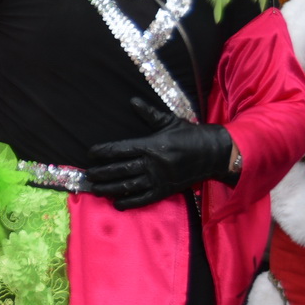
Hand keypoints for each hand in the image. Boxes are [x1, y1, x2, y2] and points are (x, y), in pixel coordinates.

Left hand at [87, 97, 236, 209]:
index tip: (90, 154)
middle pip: (119, 169)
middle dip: (101, 173)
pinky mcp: (165, 191)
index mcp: (151, 145)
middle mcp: (152, 163)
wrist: (216, 153)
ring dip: (109, 189)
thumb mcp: (170, 121)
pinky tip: (117, 204)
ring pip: (128, 186)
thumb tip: (132, 101)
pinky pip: (143, 199)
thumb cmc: (191, 135)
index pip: (120, 149)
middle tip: (88, 175)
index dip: (103, 152)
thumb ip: (149, 114)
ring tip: (95, 189)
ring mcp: (158, 179)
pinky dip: (129, 202)